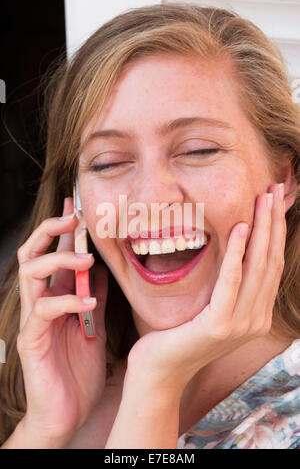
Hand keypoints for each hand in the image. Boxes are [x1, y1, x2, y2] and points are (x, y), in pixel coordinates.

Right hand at [16, 197, 108, 444]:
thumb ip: (94, 296)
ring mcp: (32, 320)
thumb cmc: (79, 369)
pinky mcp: (30, 340)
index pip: (52, 253)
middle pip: (30, 254)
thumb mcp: (95, 325)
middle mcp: (39, 303)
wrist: (67, 413)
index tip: (75, 205)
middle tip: (73, 217)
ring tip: (84, 258)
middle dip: (49, 230)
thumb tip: (101, 268)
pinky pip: (43, 311)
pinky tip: (89, 302)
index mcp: (54, 296)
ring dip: (57, 259)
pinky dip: (68, 301)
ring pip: (30, 274)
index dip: (61, 228)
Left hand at [126, 183, 285, 392]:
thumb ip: (228, 287)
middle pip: (270, 261)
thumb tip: (235, 252)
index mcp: (256, 314)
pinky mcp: (220, 326)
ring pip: (257, 266)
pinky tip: (240, 227)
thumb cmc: (178, 334)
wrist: (158, 370)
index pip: (271, 265)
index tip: (273, 201)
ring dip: (261, 229)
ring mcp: (241, 325)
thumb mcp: (211, 309)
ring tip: (263, 199)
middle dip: (274, 222)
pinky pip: (231, 281)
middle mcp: (255, 320)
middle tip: (275, 189)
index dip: (275, 231)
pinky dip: (236, 253)